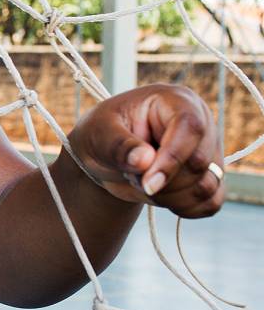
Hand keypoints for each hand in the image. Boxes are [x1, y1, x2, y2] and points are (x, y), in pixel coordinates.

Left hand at [67, 84, 223, 218]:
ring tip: (141, 180)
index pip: (190, 128)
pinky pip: (210, 203)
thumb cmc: (101, 135)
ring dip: (168, 196)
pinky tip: (159, 196)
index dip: (172, 159)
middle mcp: (201, 123)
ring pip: (206, 187)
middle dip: (161, 180)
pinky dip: (183, 208)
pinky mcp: (210, 177)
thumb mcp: (98, 133)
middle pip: (199, 163)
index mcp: (175, 101)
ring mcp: (209, 151)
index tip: (148, 184)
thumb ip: (119, 146)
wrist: (103, 157)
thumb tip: (145, 160)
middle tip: (131, 173)